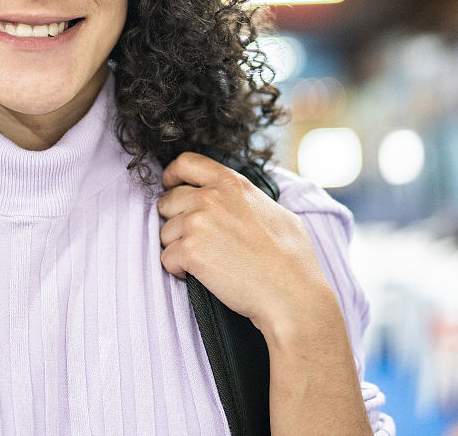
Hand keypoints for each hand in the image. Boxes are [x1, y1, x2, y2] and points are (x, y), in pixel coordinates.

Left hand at [156, 152, 336, 339]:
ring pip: (166, 232)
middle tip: (195, 238)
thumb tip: (239, 200)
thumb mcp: (278, 212)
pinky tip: (201, 275)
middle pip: (169, 200)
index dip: (173, 175)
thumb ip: (250, 199)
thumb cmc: (291, 259)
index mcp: (232, 183)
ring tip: (206, 261)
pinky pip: (166, 258)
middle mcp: (210, 197)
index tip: (170, 185)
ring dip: (178, 247)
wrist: (291, 295)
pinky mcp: (189, 251)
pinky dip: (178, 269)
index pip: (187, 163)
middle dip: (175, 219)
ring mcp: (197, 223)